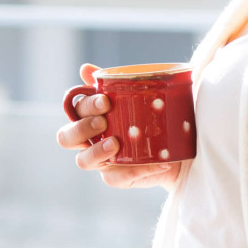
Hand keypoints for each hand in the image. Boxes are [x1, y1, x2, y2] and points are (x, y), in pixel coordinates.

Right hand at [57, 63, 184, 190]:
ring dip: (96, 152)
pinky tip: (156, 162)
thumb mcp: (140, 95)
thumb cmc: (155, 115)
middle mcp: (90, 139)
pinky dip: (134, 171)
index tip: (106, 101)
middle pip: (66, 138)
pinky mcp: (117, 177)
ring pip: (83, 161)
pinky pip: (115, 178)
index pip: (76, 110)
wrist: (181, 144)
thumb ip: (113, 83)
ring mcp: (102, 160)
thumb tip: (85, 68)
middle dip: (81, 129)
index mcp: (91, 116)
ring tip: (116, 144)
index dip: (86, 106)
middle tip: (103, 122)